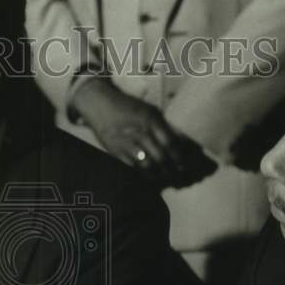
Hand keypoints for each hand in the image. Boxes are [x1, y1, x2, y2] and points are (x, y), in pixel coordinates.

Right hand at [71, 78, 191, 184]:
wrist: (101, 105)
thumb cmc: (129, 107)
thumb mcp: (150, 111)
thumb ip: (164, 125)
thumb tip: (180, 141)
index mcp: (151, 120)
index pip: (169, 143)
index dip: (178, 157)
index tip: (183, 165)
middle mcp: (140, 132)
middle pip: (160, 157)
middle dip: (171, 170)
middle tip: (177, 177)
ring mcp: (127, 143)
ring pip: (146, 165)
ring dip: (158, 175)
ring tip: (164, 179)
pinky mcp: (115, 151)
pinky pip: (131, 167)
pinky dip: (141, 175)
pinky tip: (148, 177)